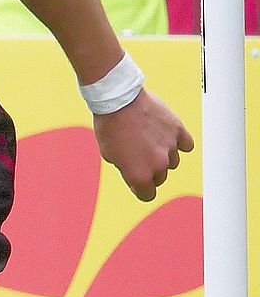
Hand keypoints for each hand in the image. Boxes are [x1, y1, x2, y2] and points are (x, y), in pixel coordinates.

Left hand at [93, 87, 193, 201]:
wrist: (118, 101)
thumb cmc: (110, 128)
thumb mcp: (111, 156)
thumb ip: (128, 170)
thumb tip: (139, 176)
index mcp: (139, 175)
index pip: (147, 194)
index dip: (139, 188)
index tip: (135, 181)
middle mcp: (158, 164)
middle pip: (160, 178)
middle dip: (151, 171)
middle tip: (138, 156)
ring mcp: (171, 147)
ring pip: (173, 162)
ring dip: (164, 156)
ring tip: (149, 141)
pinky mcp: (179, 130)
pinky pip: (186, 145)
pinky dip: (179, 143)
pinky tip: (167, 137)